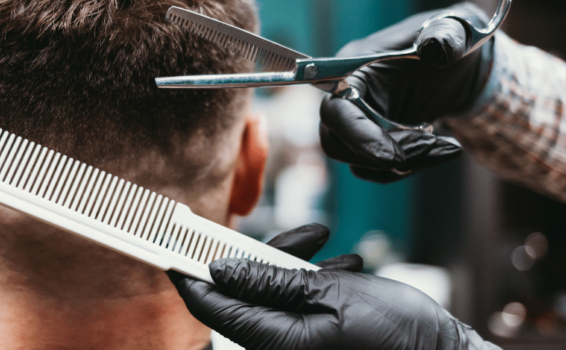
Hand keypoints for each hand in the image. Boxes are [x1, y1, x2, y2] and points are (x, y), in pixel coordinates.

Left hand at [168, 224, 498, 349]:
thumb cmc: (395, 333)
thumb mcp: (332, 296)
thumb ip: (272, 282)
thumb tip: (219, 269)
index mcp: (274, 338)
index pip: (210, 304)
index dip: (187, 270)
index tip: (171, 238)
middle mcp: (278, 341)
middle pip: (241, 288)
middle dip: (258, 252)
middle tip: (286, 227)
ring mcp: (296, 336)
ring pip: (271, 285)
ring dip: (291, 258)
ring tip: (325, 239)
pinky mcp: (314, 328)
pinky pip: (296, 295)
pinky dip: (311, 274)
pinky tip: (342, 264)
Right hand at [320, 3, 494, 181]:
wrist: (460, 61)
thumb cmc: (452, 40)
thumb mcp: (455, 31)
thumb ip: (447, 36)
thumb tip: (439, 49)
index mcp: (354, 68)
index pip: (335, 110)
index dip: (358, 137)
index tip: (394, 158)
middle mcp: (346, 97)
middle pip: (337, 143)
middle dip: (386, 155)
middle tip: (434, 145)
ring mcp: (357, 121)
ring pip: (360, 162)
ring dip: (406, 163)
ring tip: (448, 147)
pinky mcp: (373, 139)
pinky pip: (378, 168)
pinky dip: (411, 166)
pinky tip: (442, 149)